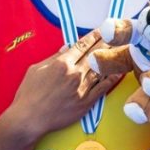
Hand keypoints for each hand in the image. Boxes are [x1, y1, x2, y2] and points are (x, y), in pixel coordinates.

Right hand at [8, 29, 123, 138]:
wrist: (29, 118)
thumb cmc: (28, 94)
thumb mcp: (36, 69)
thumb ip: (53, 58)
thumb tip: (66, 48)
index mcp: (62, 64)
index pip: (82, 46)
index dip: (93, 36)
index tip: (101, 30)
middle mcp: (74, 74)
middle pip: (95, 55)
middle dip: (106, 44)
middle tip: (117, 36)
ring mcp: (82, 89)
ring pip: (101, 70)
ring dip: (111, 59)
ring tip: (121, 50)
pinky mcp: (86, 103)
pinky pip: (102, 88)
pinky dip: (112, 79)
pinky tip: (119, 72)